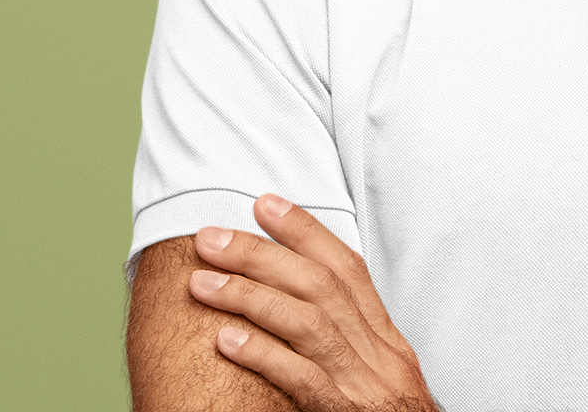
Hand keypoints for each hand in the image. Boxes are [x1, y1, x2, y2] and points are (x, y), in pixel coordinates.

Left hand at [187, 193, 437, 411]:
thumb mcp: (378, 376)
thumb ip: (346, 343)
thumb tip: (295, 304)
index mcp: (386, 339)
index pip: (347, 269)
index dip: (306, 231)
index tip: (264, 204)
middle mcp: (379, 353)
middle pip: (320, 286)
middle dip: (262, 254)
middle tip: (210, 237)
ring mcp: (364, 384)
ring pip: (309, 323)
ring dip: (250, 296)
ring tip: (201, 283)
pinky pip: (303, 379)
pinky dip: (264, 355)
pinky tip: (226, 340)